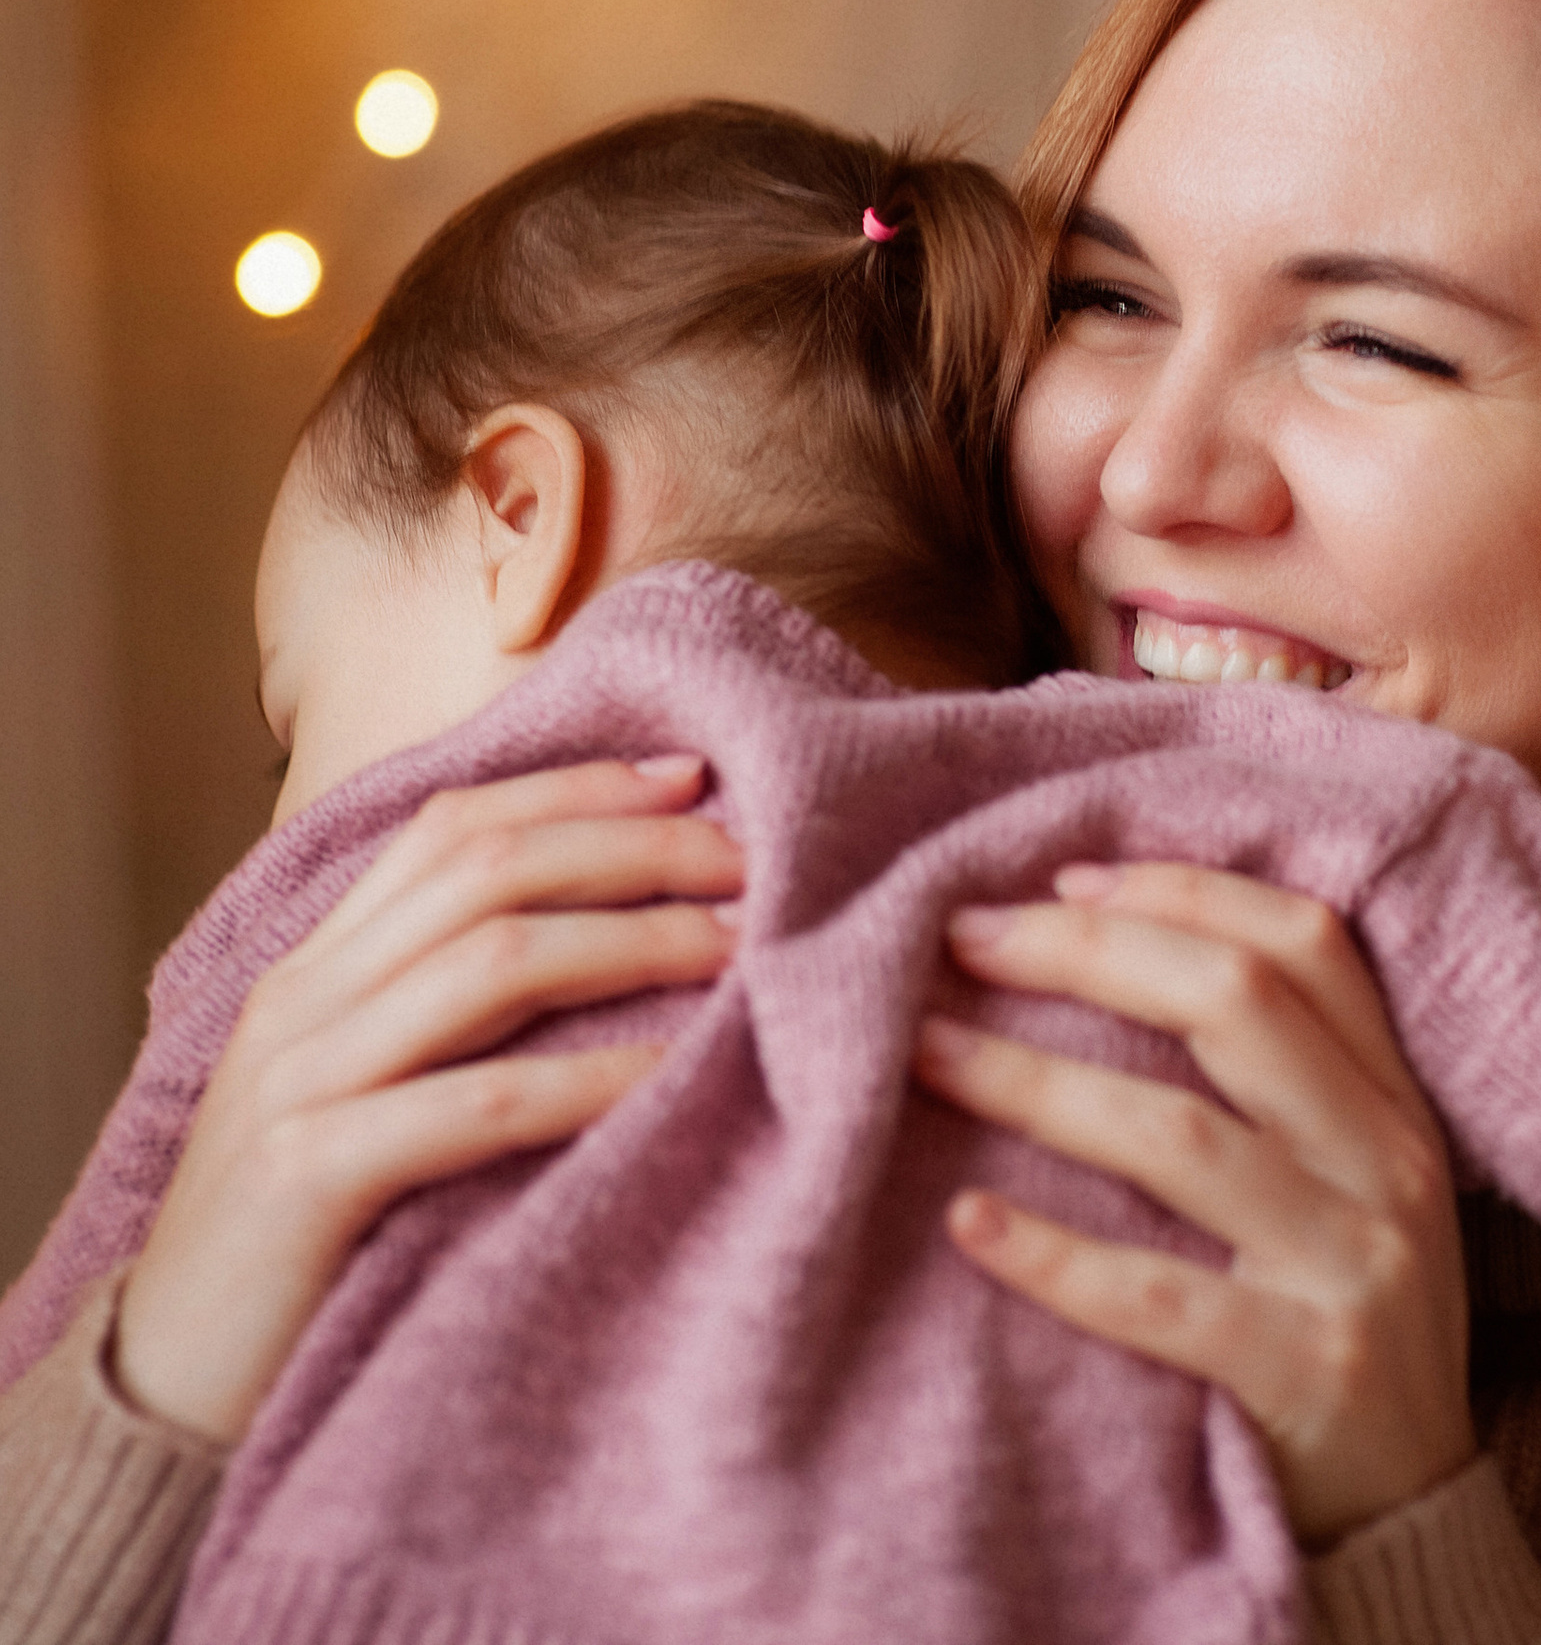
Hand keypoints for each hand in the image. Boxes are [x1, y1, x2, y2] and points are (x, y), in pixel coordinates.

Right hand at [115, 757, 741, 1441]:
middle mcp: (301, 1000)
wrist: (160, 1395)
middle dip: (632, 848)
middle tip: (750, 857)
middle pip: (487, 869)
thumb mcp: (371, 1093)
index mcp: (316, 966)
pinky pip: (479, 1103)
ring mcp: (298, 1082)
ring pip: (491, 960)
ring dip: (634, 940)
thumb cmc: (305, 1239)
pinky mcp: (306, 1177)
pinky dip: (591, 1076)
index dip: (578, 788)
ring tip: (741, 946)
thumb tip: (622, 937)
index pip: (452, 825)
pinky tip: (676, 1069)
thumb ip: (454, 1014)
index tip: (695, 775)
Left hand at [911, 863, 1474, 1548]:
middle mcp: (1387, 1164)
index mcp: (1396, 1100)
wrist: (1415, 1516)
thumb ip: (1275, 1075)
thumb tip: (1094, 928)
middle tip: (961, 939)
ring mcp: (1352, 1267)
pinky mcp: (1305, 1375)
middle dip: (1086, 955)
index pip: (1304, 942)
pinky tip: (967, 1222)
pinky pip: (1158, 1298)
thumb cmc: (1342, 1315)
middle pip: (1236, 1004)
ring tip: (927, 1051)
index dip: (1181, 890)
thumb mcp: (1351, 1176)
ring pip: (1179, 1138)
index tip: (1060, 881)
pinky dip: (1053, 1255)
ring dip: (1036, 1081)